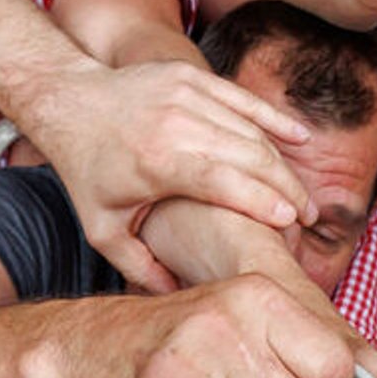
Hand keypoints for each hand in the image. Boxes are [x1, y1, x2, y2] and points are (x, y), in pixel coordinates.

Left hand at [24, 60, 316, 293]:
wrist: (68, 102)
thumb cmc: (86, 171)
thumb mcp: (103, 230)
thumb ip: (139, 268)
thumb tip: (177, 300)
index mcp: (156, 161)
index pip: (224, 181)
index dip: (262, 202)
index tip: (291, 224)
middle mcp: (175, 122)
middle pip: (249, 156)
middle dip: (286, 188)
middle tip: (308, 218)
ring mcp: (185, 94)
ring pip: (252, 131)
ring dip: (284, 164)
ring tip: (303, 197)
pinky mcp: (191, 77)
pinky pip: (244, 100)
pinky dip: (275, 121)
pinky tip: (301, 141)